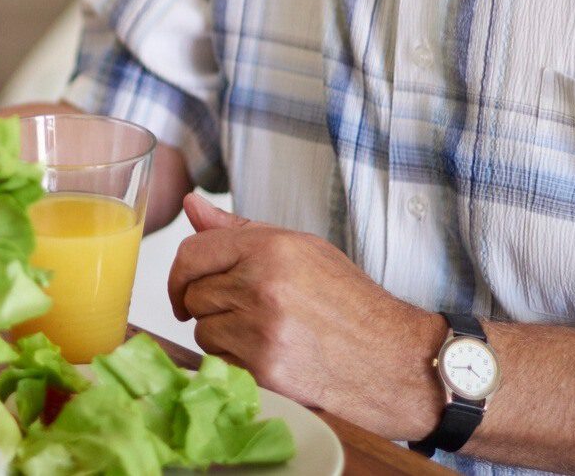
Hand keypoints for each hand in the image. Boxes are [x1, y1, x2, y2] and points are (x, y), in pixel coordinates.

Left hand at [168, 194, 447, 440]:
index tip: (185, 287)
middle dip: (210, 304)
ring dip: (222, 335)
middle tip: (246, 312)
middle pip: (194, 293)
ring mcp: (261, 329)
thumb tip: (191, 204)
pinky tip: (269, 356)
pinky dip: (235, 362)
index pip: (192, 252)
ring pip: (202, 331)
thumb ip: (239, 230)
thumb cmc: (350, 303)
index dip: (180, 273)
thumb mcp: (302, 250)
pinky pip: (219, 361)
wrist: (394, 360)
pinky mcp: (263, 369)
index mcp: (271, 248)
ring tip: (264, 334)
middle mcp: (262, 285)